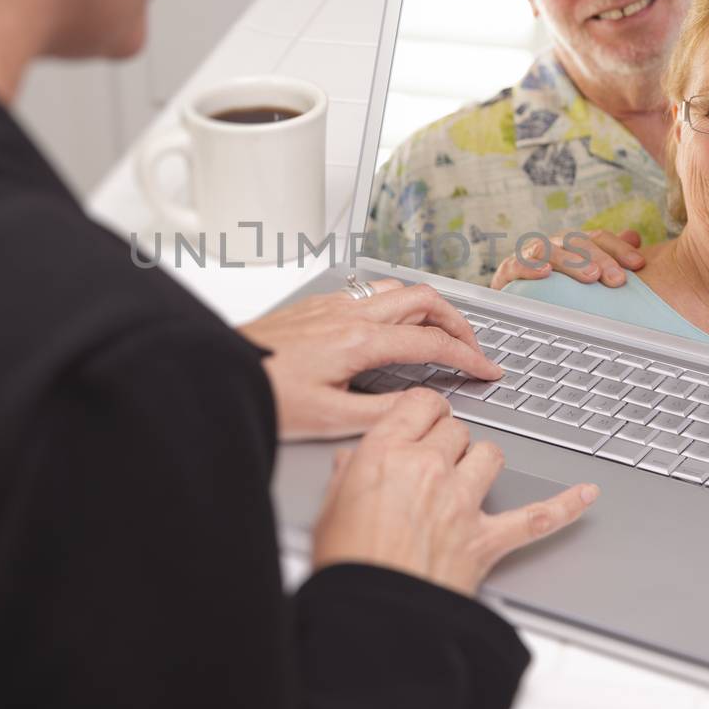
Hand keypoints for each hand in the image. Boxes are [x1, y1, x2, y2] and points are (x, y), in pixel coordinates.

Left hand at [240, 279, 502, 441]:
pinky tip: (392, 328)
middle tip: (472, 348)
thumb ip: (384, 413)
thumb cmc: (265, 395)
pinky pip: (371, 294)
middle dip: (458, 321)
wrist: (219, 373)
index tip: (488, 369)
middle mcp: (349, 314)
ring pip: (398, 290)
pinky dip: (398, 306)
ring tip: (440, 334)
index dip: (469, 356)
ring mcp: (333, 305)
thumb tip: (422, 406)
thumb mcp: (329, 419)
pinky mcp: (317, 306)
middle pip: (425, 299)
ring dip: (428, 308)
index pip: (432, 341)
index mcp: (359, 341)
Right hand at [311, 388, 597, 594]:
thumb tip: (355, 464)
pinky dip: (564, 506)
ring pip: (490, 455)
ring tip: (470, 475)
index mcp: (386, 453)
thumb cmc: (347, 566)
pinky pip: (536, 516)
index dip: (425, 410)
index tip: (424, 418)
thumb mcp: (330, 508)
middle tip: (436, 459)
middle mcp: (429, 469)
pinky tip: (584, 495)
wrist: (372, 617)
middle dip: (448, 441)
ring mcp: (462, 503)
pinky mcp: (486, 540)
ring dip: (482, 462)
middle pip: (457, 429)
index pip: (422, 405)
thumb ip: (349, 476)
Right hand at [489, 229, 643, 290]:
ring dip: (571, 262)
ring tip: (590, 276)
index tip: (639, 265)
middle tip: (618, 279)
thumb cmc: (555, 283)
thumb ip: (609, 254)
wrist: (513, 292)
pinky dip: (530, 268)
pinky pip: (518, 266)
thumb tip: (635, 237)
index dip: (619, 248)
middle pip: (577, 242)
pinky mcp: (508, 270)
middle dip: (600, 258)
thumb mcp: (583, 268)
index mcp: (572, 243)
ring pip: (550, 250)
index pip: (598, 237)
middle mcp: (553, 244)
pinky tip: (546, 274)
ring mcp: (529, 255)